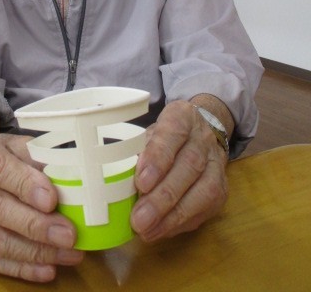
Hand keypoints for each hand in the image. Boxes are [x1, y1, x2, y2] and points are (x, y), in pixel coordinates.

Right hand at [0, 130, 83, 282]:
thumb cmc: (5, 151)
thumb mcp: (21, 143)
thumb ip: (41, 158)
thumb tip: (71, 178)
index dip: (25, 185)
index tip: (52, 199)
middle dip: (37, 226)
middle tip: (69, 235)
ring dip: (35, 252)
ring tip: (68, 253)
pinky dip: (23, 268)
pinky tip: (48, 269)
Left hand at [130, 100, 227, 241]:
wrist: (201, 132)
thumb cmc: (165, 136)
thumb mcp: (149, 133)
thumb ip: (139, 152)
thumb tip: (122, 181)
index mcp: (182, 116)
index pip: (173, 133)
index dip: (158, 158)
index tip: (141, 182)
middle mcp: (204, 137)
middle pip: (190, 165)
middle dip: (163, 196)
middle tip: (140, 218)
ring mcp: (217, 162)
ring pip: (204, 190)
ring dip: (174, 216)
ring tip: (149, 230)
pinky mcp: (223, 187)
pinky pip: (207, 208)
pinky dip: (182, 223)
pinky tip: (162, 230)